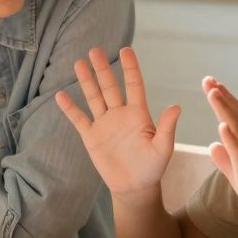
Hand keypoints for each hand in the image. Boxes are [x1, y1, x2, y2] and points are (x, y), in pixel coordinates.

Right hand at [55, 47, 181, 201]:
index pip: (134, 85)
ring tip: (79, 63)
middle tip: (95, 49)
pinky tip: (61, 95)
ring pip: (94, 97)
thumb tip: (177, 106)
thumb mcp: (163, 148)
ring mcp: (105, 124)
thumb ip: (167, 128)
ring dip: (87, 81)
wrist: (134, 187)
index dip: (130, 68)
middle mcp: (120, 114)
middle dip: (102, 68)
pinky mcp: (91, 137)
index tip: (126, 50)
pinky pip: (79, 119)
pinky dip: (70, 108)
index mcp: (138, 114)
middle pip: (109, 86)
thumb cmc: (152, 168)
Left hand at [202, 77, 237, 236]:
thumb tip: (212, 143)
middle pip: (236, 117)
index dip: (223, 101)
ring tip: (213, 91)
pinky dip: (232, 139)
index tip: (211, 85)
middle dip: (221, 97)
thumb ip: (226, 160)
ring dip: (224, 109)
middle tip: (208, 78)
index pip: (236, 119)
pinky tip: (222, 126)